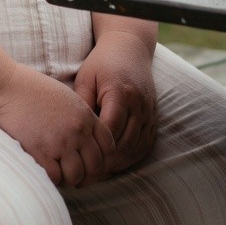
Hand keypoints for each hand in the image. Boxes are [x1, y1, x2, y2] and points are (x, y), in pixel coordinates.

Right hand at [0, 63, 114, 188]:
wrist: (5, 86)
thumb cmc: (31, 89)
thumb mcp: (65, 97)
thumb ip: (79, 117)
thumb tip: (84, 138)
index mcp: (85, 116)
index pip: (108, 146)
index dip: (103, 159)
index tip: (92, 164)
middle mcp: (78, 130)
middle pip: (96, 165)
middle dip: (88, 175)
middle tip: (76, 177)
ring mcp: (60, 142)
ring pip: (77, 175)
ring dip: (69, 179)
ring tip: (61, 176)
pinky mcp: (41, 151)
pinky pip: (55, 177)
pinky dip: (52, 179)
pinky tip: (46, 172)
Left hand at [74, 32, 156, 175]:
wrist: (130, 47)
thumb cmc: (102, 62)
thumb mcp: (85, 78)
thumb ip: (80, 104)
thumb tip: (71, 132)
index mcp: (119, 93)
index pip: (109, 131)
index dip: (95, 150)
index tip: (79, 162)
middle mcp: (139, 104)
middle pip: (124, 144)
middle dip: (106, 162)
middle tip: (87, 177)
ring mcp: (150, 110)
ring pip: (137, 147)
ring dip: (119, 163)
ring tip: (99, 174)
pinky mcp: (154, 115)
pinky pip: (146, 143)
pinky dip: (132, 156)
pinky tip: (116, 163)